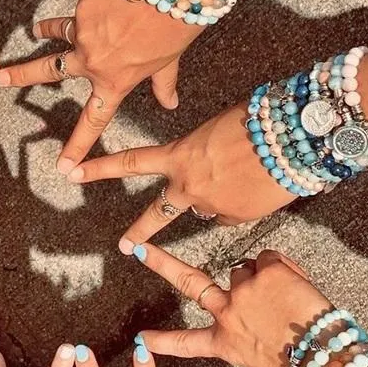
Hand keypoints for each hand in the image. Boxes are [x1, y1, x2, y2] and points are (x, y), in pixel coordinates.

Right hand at [0, 0, 202, 170]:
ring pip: (58, 34)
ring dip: (44, 31)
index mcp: (115, 82)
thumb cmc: (176, 26)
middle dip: (22, 75)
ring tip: (35, 30)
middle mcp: (93, 63)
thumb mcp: (169, 61)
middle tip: (0, 78)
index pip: (92, 121)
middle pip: (49, 71)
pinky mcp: (83, 9)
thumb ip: (163, 83)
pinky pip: (82, 10)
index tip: (63, 167)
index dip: (77, 146)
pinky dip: (92, 6)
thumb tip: (171, 103)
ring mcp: (83, 36)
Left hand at [67, 102, 294, 249]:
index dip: (99, 168)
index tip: (72, 172)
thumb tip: (204, 176)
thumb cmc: (257, 120)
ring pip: (203, 210)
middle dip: (139, 231)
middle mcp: (189, 185)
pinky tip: (255, 185)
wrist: (296, 139)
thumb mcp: (217, 128)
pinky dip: (239, 203)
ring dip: (212, 199)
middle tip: (124, 246)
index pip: (130, 162)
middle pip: (157, 214)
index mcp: (178, 156)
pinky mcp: (238, 218)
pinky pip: (231, 214)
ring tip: (235, 184)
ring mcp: (212, 205)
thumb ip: (200, 152)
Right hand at [135, 243, 330, 366]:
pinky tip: (294, 284)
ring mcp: (244, 289)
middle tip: (141, 249)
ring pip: (244, 268)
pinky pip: (269, 258)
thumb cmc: (301, 364)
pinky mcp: (266, 272)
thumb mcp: (264, 358)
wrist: (323, 356)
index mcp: (226, 342)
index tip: (141, 340)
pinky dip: (283, 267)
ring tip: (284, 296)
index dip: (161, 340)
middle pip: (188, 282)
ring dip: (260, 277)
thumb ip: (250, 333)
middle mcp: (227, 313)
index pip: (185, 343)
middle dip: (161, 263)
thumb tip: (256, 310)